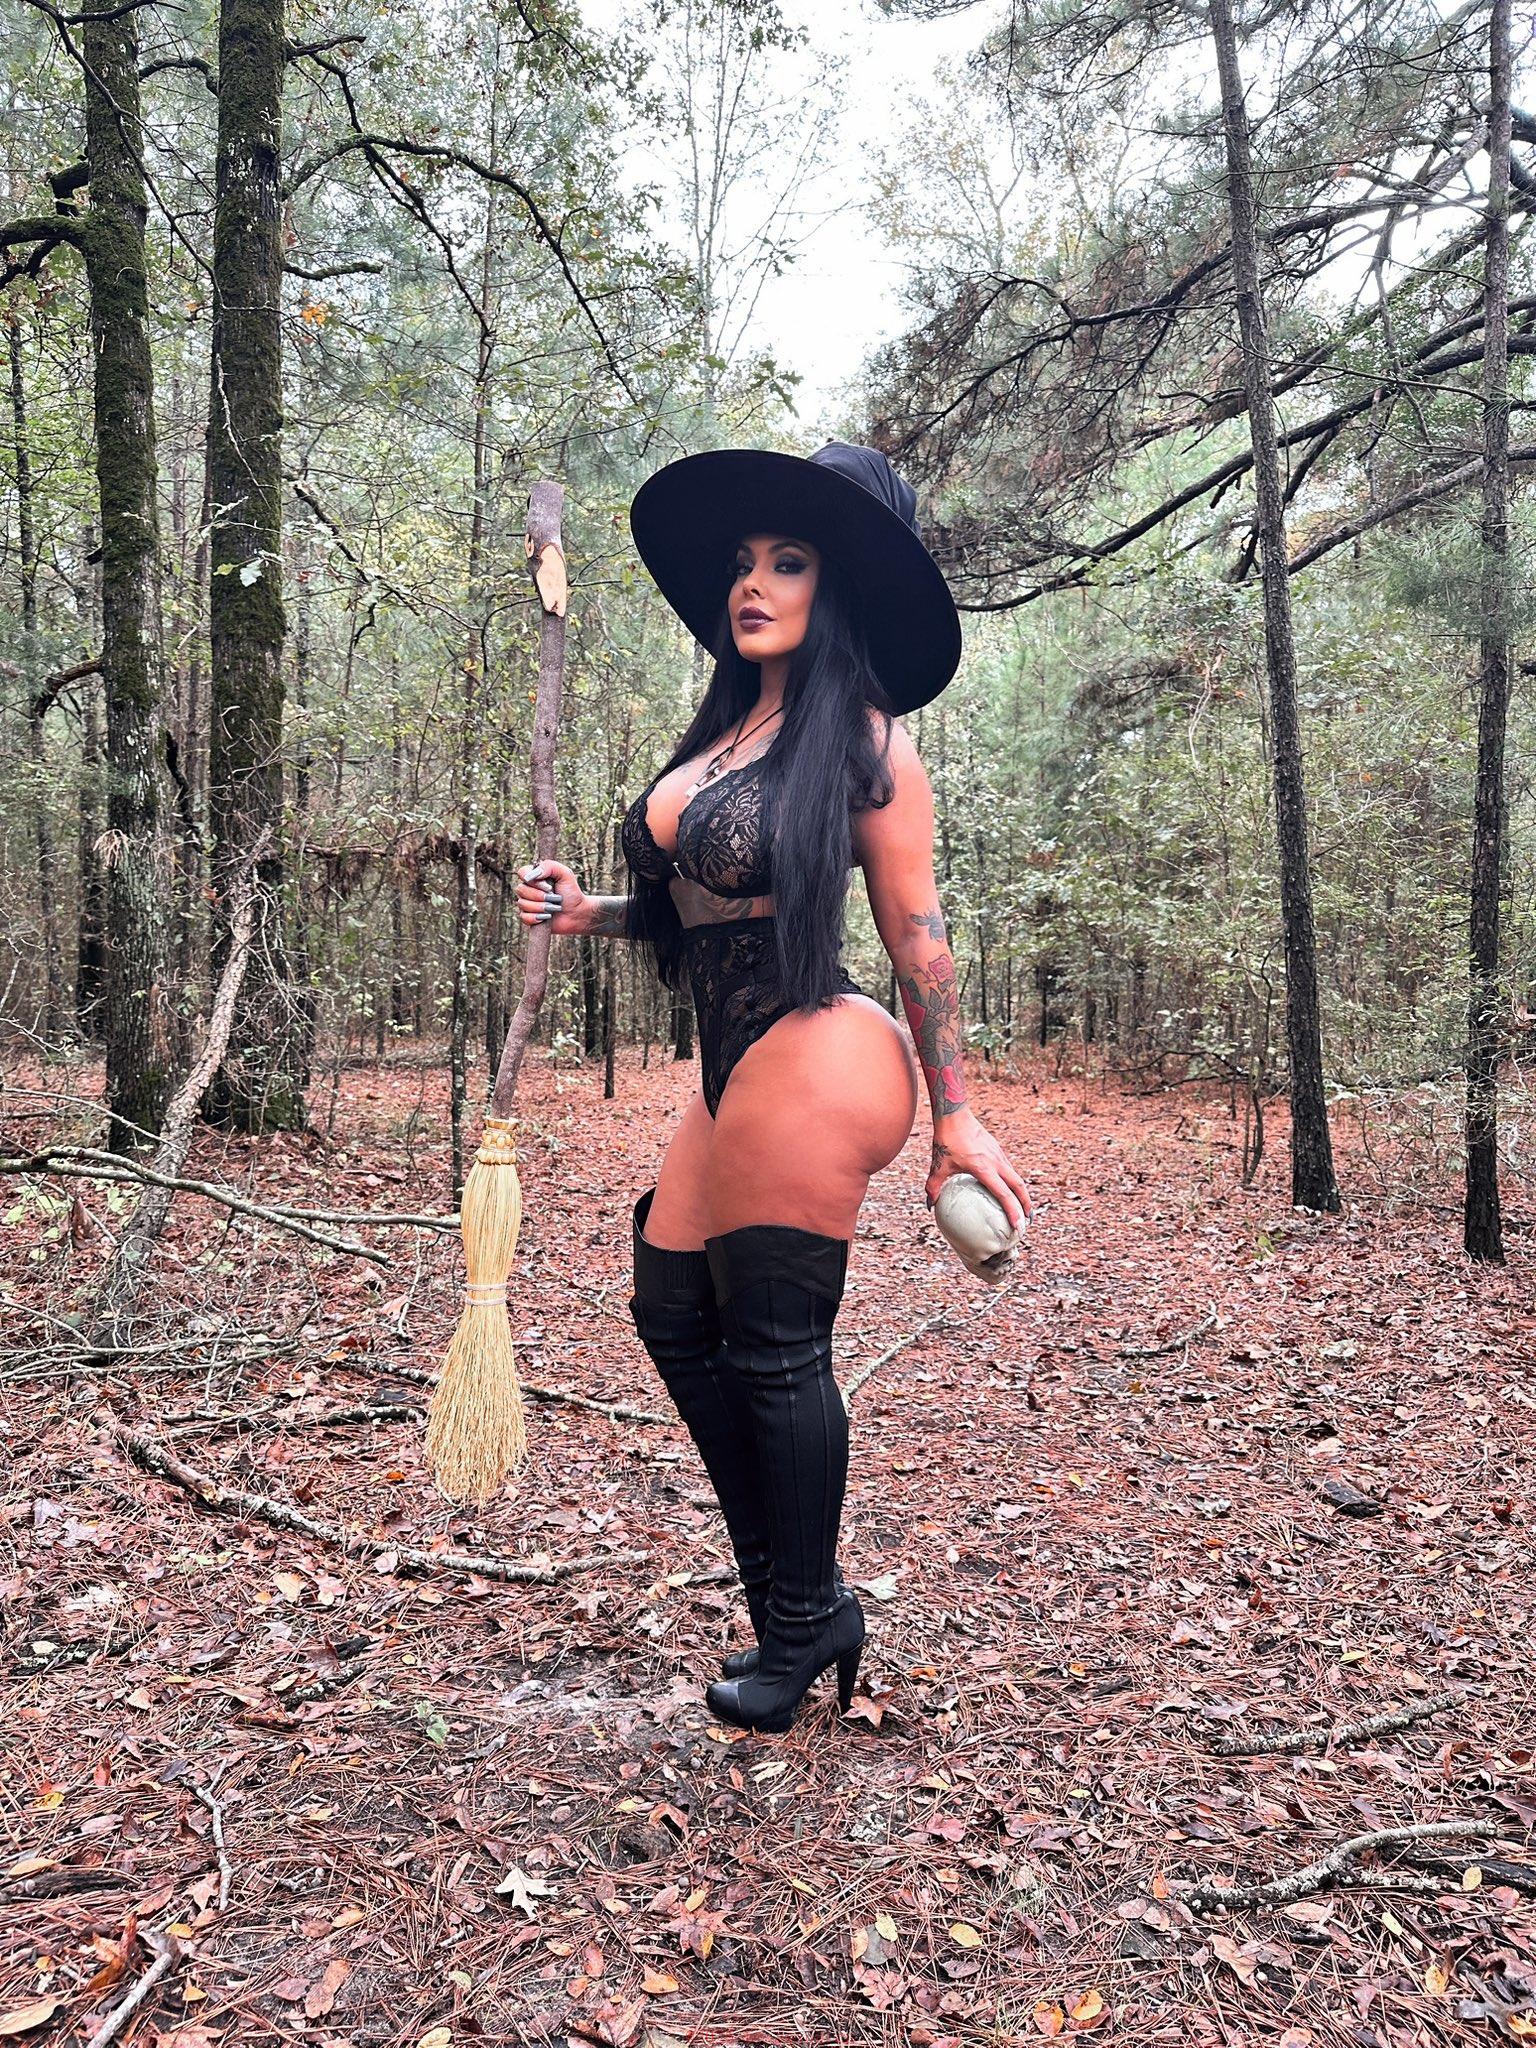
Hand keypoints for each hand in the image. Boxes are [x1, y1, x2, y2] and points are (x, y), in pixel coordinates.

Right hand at [515, 859, 588, 935]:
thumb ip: (550, 866)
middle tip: (555, 898)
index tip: (549, 886)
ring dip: (541, 907)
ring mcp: (527, 903)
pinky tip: (548, 916)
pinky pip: (524, 917)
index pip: (522, 873)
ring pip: (522, 904)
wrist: (577, 913)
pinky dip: (537, 917)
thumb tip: (532, 875)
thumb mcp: (565, 874)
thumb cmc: (571, 892)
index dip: (533, 880)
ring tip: (554, 908)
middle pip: (520, 889)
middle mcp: (528, 889)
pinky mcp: (528, 917)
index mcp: (535, 876)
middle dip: (540, 896)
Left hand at [926, 1107, 1031, 1233]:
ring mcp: (999, 1155)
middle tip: (1027, 1221)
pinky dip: (1013, 1182)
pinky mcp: (997, 1149)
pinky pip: (1009, 1169)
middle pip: (1019, 1186)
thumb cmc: (946, 1140)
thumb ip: (933, 1187)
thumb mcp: (938, 1166)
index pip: (1004, 1195)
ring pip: (1016, 1177)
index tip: (1018, 1226)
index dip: (1013, 1212)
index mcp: (984, 1169)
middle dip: (1026, 1205)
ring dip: (1021, 1193)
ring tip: (1022, 1207)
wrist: (954, 1114)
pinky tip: (1007, 1188)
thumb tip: (930, 1204)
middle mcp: (996, 1162)